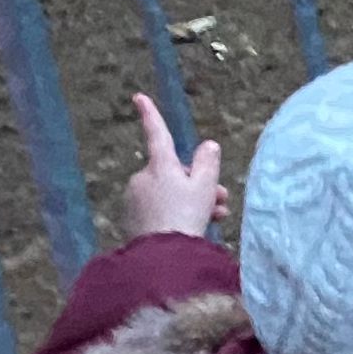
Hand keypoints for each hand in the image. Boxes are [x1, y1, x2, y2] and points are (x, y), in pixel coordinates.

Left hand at [118, 94, 225, 239]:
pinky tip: (193, 228)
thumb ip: (208, 163)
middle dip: (197, 182)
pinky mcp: (133, 218)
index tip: (138, 97)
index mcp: (160, 166)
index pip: (157, 134)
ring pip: (169, 192)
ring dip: (192, 201)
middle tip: (219, 199)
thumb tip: (208, 145)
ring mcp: (135, 198)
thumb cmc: (186, 216)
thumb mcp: (205, 187)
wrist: (163, 256)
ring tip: (215, 218)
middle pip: (173, 172)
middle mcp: (143, 177)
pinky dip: (177, 214)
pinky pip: (159, 208)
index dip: (150, 114)